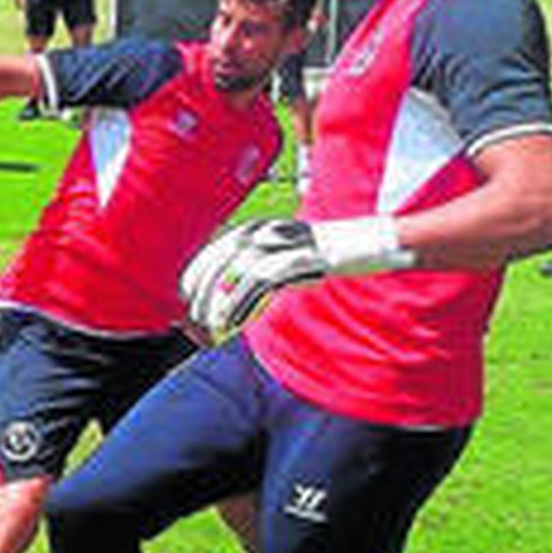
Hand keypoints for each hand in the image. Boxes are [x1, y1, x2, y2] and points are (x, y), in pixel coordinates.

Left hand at [183, 216, 412, 334]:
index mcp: (258, 228)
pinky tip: (233, 320)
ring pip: (237, 270)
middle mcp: (266, 230)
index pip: (216, 248)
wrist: (367, 242)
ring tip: (209, 325)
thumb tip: (229, 291)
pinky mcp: (300, 258)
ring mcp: (284, 243)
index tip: (184, 296)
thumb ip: (258, 270)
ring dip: (219, 300)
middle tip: (190, 316)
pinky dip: (243, 300)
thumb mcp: (285, 258)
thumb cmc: (323, 255)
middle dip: (201, 290)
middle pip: (221, 258)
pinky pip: (262, 281)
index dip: (196, 272)